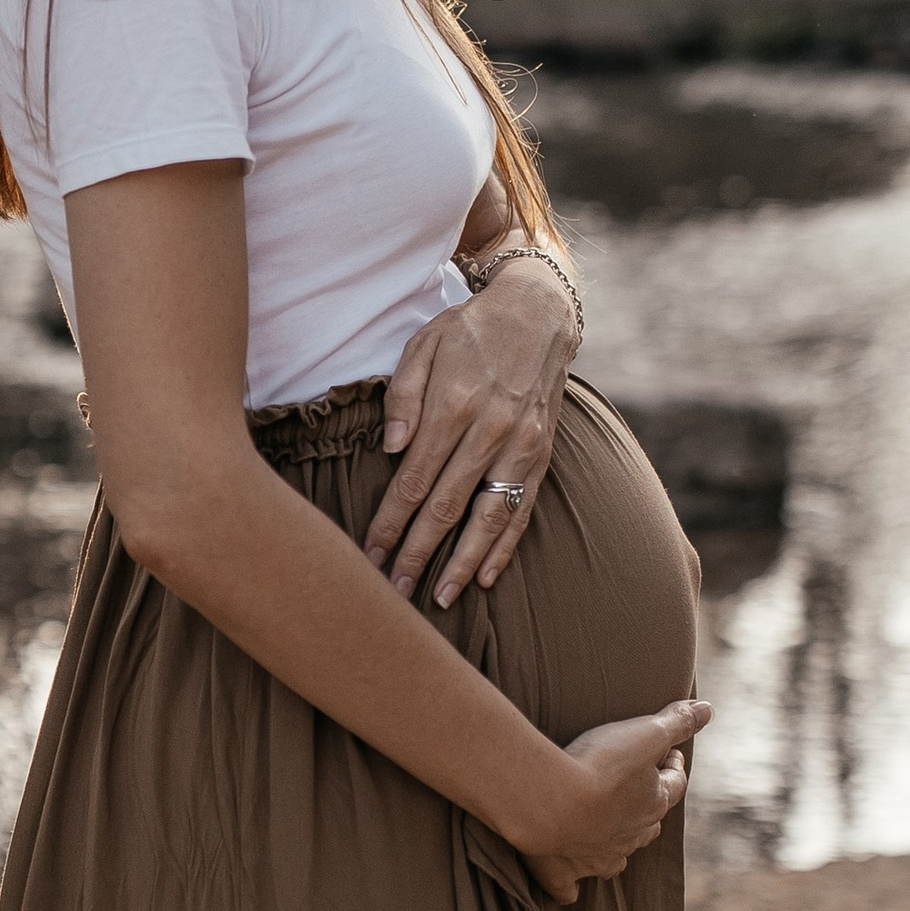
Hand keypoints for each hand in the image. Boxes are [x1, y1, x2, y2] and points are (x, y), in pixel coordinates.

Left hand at [363, 253, 580, 608]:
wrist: (539, 312)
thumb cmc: (470, 330)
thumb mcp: (425, 344)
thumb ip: (404, 395)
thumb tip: (390, 448)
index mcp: (455, 405)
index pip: (414, 479)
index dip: (390, 522)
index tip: (368, 554)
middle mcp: (492, 431)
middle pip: (447, 507)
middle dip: (417, 553)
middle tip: (395, 593)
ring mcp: (522, 447)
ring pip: (489, 517)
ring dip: (463, 563)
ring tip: (441, 598)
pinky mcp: (541, 455)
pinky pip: (523, 510)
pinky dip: (504, 547)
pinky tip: (486, 576)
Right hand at [519, 698, 707, 899]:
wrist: (553, 803)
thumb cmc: (599, 765)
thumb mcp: (644, 733)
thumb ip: (676, 721)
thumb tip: (707, 710)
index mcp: (654, 803)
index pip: (675, 784)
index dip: (674, 766)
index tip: (672, 753)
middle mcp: (632, 835)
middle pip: (650, 825)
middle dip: (649, 808)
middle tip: (640, 792)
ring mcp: (599, 857)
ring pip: (618, 857)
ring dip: (618, 846)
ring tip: (608, 832)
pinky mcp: (564, 872)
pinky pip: (570, 887)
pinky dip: (571, 887)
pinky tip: (569, 890)